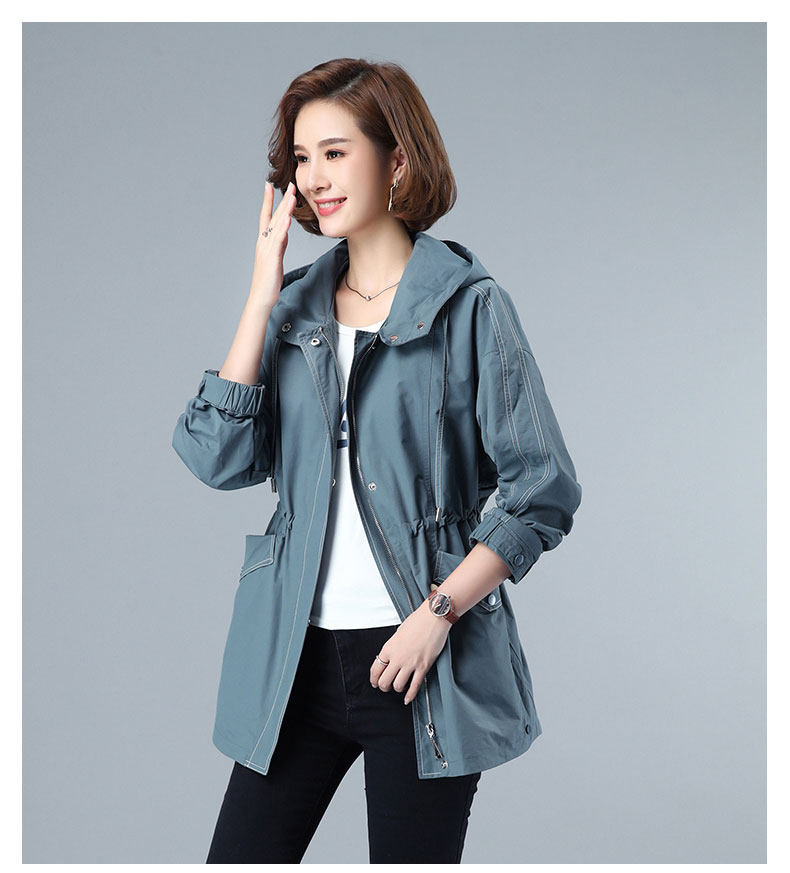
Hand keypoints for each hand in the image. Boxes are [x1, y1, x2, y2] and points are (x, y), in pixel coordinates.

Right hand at [249, 180, 297, 308]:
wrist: (261, 297)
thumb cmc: (269, 280)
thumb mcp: (276, 257)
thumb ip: (279, 243)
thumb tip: (285, 232)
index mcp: (264, 241)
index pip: (265, 216)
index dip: (268, 200)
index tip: (269, 185)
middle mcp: (264, 241)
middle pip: (273, 216)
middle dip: (282, 200)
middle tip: (289, 184)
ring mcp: (267, 248)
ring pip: (277, 224)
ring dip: (285, 209)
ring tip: (292, 195)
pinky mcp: (272, 257)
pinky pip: (279, 239)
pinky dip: (283, 227)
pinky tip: (288, 217)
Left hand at [370, 601, 449, 704]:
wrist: (433, 618)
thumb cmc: (417, 622)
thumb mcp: (398, 634)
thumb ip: (393, 648)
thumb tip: (390, 660)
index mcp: (388, 648)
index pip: (375, 669)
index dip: (374, 679)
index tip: (375, 683)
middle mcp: (397, 657)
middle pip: (384, 681)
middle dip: (384, 687)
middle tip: (387, 686)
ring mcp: (410, 663)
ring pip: (398, 686)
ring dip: (397, 689)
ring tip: (400, 686)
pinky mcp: (423, 666)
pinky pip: (415, 686)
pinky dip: (410, 695)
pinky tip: (407, 698)